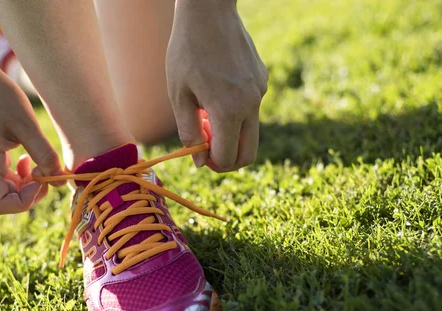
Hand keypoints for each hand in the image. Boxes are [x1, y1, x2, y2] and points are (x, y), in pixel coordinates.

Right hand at [0, 64, 63, 214]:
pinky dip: (23, 175)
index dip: (23, 201)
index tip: (40, 179)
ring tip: (41, 162)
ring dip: (30, 183)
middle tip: (49, 170)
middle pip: (7, 200)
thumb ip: (43, 153)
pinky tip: (29, 159)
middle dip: (33, 192)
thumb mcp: (26, 123)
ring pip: (8, 190)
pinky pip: (6, 178)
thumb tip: (60, 179)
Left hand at [166, 0, 267, 171]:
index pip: (228, 158)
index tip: (199, 157)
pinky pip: (251, 108)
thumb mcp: (179, 95)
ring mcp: (260, 91)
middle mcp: (251, 104)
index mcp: (229, 110)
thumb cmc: (186, 51)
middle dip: (228, 160)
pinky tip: (216, 90)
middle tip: (208, 150)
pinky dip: (235, 112)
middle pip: (248, 153)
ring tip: (206, 112)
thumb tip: (199, 162)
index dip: (212, 164)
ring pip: (250, 131)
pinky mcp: (262, 80)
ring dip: (230, 134)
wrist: (209, 11)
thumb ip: (189, 132)